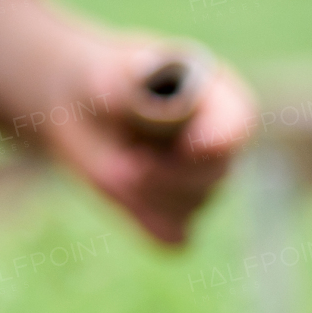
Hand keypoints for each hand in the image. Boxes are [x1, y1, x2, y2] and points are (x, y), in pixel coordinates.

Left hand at [41, 35, 257, 246]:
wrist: (75, 104)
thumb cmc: (99, 78)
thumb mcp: (108, 74)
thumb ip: (129, 87)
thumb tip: (144, 105)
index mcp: (217, 95)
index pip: (236, 124)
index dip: (219, 139)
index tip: (188, 148)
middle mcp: (219, 141)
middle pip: (216, 174)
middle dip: (168, 174)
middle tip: (125, 163)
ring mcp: (200, 181)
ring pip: (194, 206)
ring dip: (149, 195)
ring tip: (115, 167)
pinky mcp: (175, 213)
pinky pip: (174, 238)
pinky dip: (147, 222)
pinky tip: (123, 192)